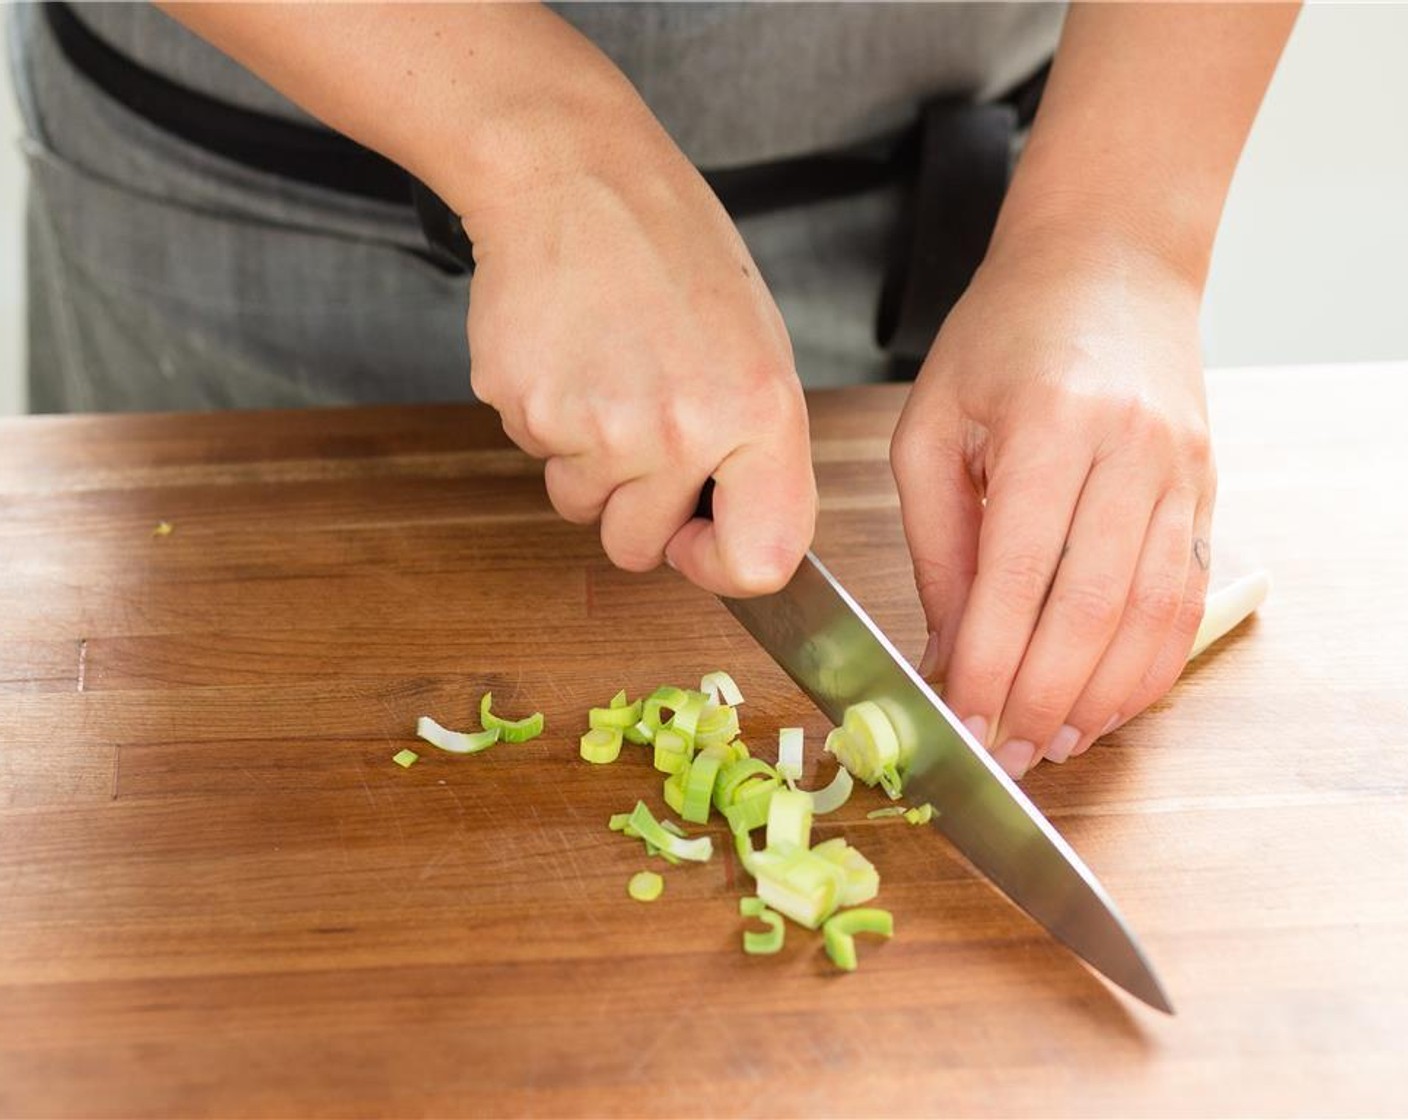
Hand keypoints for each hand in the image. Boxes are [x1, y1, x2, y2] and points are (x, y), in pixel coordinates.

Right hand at [464, 104, 814, 595]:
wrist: (575, 177)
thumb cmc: (673, 253)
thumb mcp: (757, 347)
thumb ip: (755, 453)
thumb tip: (733, 536)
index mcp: (758, 412)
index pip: (759, 563)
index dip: (721, 565)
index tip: (699, 535)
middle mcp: (680, 431)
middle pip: (638, 550)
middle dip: (635, 508)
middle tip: (641, 424)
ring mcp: (597, 426)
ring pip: (580, 507)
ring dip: (589, 463)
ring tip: (606, 374)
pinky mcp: (528, 410)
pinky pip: (537, 457)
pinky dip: (548, 421)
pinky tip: (570, 355)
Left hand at [890, 233, 1215, 776]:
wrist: (1109, 262)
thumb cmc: (1002, 336)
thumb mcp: (933, 424)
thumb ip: (939, 543)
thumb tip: (945, 653)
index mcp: (1048, 425)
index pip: (1019, 573)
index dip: (991, 662)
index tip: (962, 723)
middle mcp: (1129, 452)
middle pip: (1092, 608)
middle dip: (1042, 697)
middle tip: (1003, 757)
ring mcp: (1181, 474)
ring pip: (1150, 614)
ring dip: (1101, 697)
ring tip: (1053, 746)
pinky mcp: (1207, 492)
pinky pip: (1186, 597)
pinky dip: (1150, 664)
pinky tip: (1110, 703)